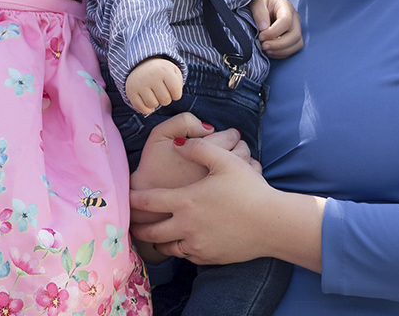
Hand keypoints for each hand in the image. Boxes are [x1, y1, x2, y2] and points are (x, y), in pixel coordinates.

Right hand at [125, 57, 182, 114]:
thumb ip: (179, 83)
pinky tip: (148, 101)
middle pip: (165, 100)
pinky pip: (141, 108)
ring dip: (156, 103)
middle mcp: (151, 76)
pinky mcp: (131, 92)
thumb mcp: (173, 71)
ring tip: (154, 95)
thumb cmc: (160, 71)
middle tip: (162, 92)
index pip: (176, 90)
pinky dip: (147, 109)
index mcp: (163, 70)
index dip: (176, 94)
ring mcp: (139, 84)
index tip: (172, 91)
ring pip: (153, 105)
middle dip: (166, 99)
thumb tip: (174, 97)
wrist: (140, 64)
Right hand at [129, 113, 249, 201]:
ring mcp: (223, 190)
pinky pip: (245, 190)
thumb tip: (209, 127)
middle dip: (242, 147)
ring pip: (247, 172)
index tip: (231, 135)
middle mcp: (218, 171)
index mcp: (205, 152)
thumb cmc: (153, 168)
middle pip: (243, 153)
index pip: (231, 137)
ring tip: (238, 162)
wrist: (148, 206)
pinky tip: (237, 180)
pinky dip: (246, 182)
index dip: (232, 134)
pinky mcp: (224, 206)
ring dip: (246, 164)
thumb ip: (183, 122)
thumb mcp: (159, 136)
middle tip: (238, 146)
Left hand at [130, 135, 322, 269]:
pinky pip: (186, 255)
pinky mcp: (210, 257)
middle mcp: (185, 226)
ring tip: (155, 236)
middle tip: (132, 225)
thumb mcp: (224, 160)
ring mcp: (197, 245)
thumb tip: (180, 142)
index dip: (133, 200)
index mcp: (184, 202)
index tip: (125, 198)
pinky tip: (182, 242)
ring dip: (159, 241)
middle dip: (139, 228)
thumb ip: (198, 147)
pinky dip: (180, 249)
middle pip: (151, 232)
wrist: (273, 224)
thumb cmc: (249, 189)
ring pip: (168, 247)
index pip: (148, 202)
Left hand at [254, 0, 302, 58]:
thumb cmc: (259, 0)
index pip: (286, 22)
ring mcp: (295, 28)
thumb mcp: (256, 1)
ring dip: (281, 51)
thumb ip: (259, 12)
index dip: (274, 32)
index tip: (261, 36)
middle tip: (263, 46)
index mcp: (286, 7)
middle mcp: (294, 18)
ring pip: (297, 44)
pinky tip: (269, 52)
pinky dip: (281, 54)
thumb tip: (263, 28)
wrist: (261, 2)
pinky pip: (293, 49)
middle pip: (295, 35)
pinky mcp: (292, 37)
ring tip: (266, 50)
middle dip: (279, 45)